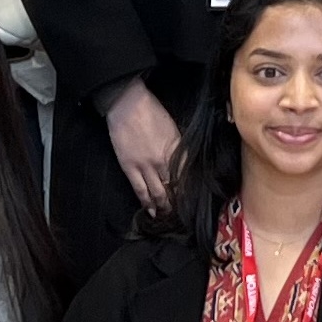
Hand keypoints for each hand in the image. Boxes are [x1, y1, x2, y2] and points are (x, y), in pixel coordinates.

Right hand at [106, 82, 184, 210]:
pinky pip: (140, 190)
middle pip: (174, 189)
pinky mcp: (130, 168)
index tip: (194, 203)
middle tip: (183, 216)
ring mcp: (146, 166)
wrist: (128, 104)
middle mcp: (164, 161)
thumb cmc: (151, 111)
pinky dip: (146, 203)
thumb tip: (181, 163)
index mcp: (177, 149)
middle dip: (179, 204)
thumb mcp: (173, 128)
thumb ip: (178, 148)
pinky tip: (151, 212)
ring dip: (164, 207)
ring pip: (158, 193)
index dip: (191, 192)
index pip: (188, 177)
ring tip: (168, 217)